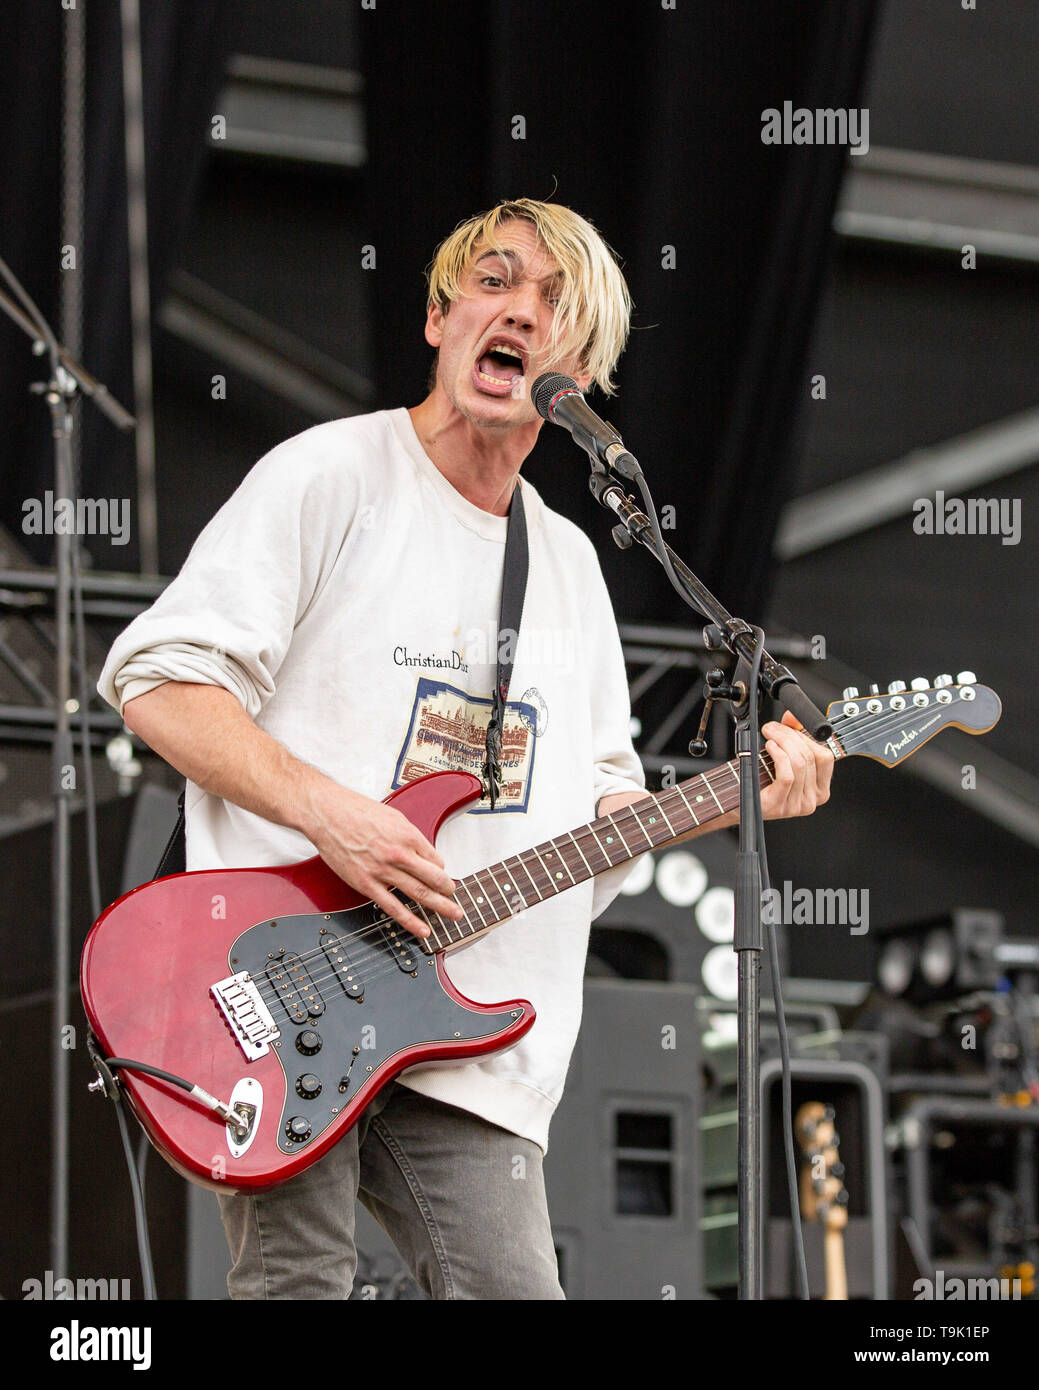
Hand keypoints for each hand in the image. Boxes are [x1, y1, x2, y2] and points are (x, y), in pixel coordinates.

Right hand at [305, 783, 463, 938]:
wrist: (327, 814)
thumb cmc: (356, 811)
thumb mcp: (394, 816)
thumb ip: (410, 836)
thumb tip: (423, 853)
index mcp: (408, 835)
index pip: (436, 860)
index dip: (442, 871)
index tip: (442, 877)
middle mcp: (399, 854)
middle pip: (434, 878)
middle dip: (449, 892)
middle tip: (458, 901)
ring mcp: (383, 870)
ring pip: (419, 894)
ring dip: (440, 907)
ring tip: (454, 915)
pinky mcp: (366, 883)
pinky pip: (393, 907)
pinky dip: (410, 920)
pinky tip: (422, 929)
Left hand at [759, 711, 833, 819]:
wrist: (737, 801)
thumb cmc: (760, 780)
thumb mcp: (782, 755)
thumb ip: (792, 734)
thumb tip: (792, 716)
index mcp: (820, 790)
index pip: (825, 757)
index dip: (807, 737)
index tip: (790, 727)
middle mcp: (811, 801)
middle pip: (809, 757)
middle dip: (789, 735)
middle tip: (772, 728)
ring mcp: (797, 806)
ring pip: (798, 764)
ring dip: (782, 742)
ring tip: (769, 736)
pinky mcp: (779, 806)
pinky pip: (787, 775)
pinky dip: (778, 756)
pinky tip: (769, 748)